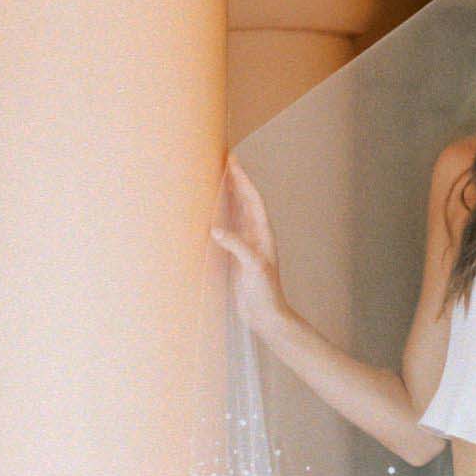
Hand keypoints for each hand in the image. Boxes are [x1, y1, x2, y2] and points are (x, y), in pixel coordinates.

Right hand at [212, 157, 286, 339]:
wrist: (266, 316)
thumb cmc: (264, 292)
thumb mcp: (252, 267)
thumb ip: (236, 246)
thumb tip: (216, 228)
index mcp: (263, 233)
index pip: (252, 199)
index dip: (243, 179)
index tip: (232, 160)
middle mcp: (256, 235)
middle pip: (245, 201)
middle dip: (235, 181)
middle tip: (223, 160)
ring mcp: (247, 245)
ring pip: (236, 213)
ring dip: (228, 196)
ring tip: (216, 178)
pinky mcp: (237, 256)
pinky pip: (227, 229)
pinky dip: (219, 217)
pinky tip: (209, 213)